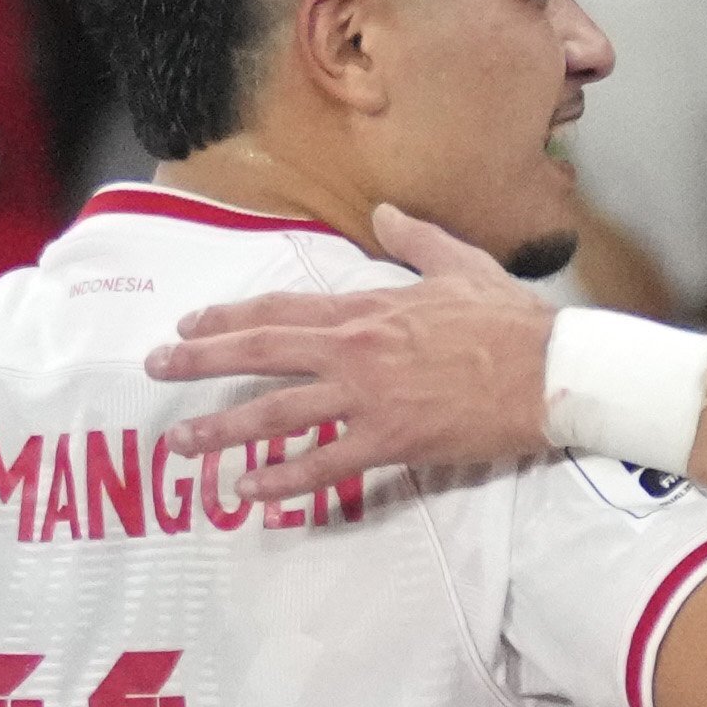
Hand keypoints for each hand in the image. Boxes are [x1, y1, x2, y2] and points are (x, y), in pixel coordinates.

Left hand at [144, 204, 554, 500]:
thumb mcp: (460, 265)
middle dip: (201, 361)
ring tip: (181, 444)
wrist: (551, 370)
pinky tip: (247, 493)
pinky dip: (282, 480)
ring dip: (223, 429)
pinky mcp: (391, 440)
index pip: (282, 309)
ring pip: (278, 412)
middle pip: (261, 351)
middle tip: (155, 370)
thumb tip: (385, 214)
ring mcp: (369, 397)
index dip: (230, 317)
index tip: (190, 326)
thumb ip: (415, 240)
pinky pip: (324, 464)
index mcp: (368, 308)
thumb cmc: (511, 321)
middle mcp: (355, 349)